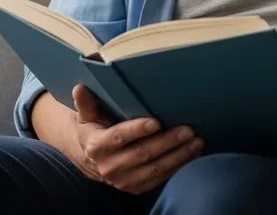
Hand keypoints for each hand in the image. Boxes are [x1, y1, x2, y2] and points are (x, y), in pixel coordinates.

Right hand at [71, 84, 204, 193]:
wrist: (89, 157)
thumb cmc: (93, 128)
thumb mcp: (86, 114)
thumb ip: (86, 103)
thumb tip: (79, 88)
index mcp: (96, 146)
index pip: (119, 137)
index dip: (137, 130)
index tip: (156, 121)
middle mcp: (109, 167)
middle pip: (142, 154)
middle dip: (168, 142)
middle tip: (188, 129)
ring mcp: (123, 181)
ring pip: (155, 169)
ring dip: (178, 156)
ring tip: (197, 141)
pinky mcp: (135, 187)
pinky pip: (159, 179)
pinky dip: (177, 167)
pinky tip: (192, 153)